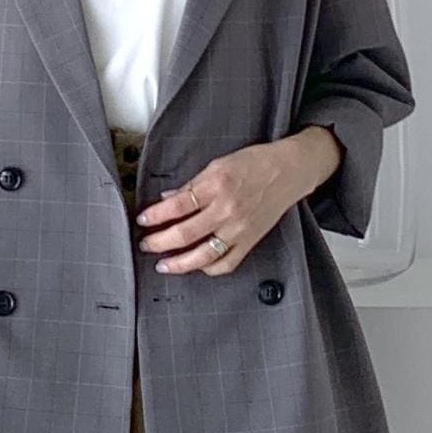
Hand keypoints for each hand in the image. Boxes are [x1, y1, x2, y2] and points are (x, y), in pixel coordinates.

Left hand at [133, 127, 341, 274]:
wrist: (288, 171)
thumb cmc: (254, 164)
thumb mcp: (217, 164)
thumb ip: (192, 185)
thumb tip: (167, 199)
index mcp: (216, 186)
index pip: (176, 206)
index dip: (155, 216)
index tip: (143, 221)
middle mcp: (227, 210)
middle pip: (184, 234)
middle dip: (159, 242)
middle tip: (146, 245)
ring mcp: (238, 229)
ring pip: (203, 256)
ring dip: (179, 264)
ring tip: (164, 265)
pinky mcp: (250, 241)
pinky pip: (226, 263)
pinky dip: (209, 269)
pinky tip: (197, 266)